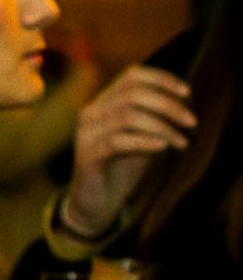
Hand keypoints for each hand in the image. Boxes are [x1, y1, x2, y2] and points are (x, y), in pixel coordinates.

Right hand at [63, 66, 195, 235]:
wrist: (97, 203)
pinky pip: (117, 142)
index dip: (162, 80)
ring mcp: (86, 135)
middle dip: (168, 105)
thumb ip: (154, 120)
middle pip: (132, 94)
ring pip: (127, 116)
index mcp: (103, 104)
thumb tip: (182, 104)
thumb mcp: (142, 138)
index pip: (132, 76)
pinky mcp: (88, 157)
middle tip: (192, 122)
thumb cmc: (121, 169)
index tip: (187, 93)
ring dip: (162, 127)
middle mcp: (91, 114)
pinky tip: (163, 148)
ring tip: (182, 142)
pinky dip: (144, 141)